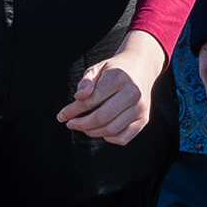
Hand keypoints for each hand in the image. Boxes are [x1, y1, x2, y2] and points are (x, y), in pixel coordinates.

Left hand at [59, 31, 166, 145]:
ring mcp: (141, 108)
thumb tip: (78, 97)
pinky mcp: (144, 119)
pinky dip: (109, 138)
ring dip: (92, 132)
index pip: (91, 100)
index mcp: (119, 78)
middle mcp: (133, 94)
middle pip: (101, 118)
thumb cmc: (113, 70)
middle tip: (70, 124)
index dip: (73, 110)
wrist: (140, 67)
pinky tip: (101, 130)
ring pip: (111, 130)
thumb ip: (86, 82)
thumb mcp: (97, 69)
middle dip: (81, 124)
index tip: (61, 115)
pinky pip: (124, 138)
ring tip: (83, 127)